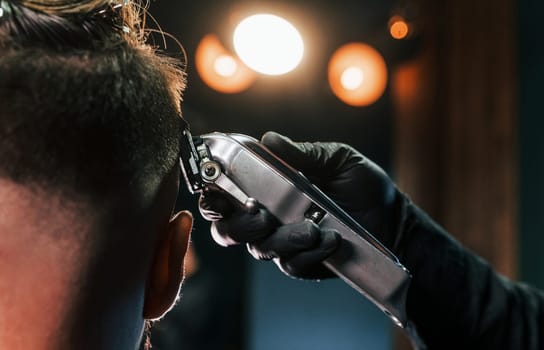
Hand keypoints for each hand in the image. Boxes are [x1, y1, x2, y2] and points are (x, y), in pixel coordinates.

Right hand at [199, 131, 404, 278]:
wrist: (391, 217)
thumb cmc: (361, 184)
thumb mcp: (335, 159)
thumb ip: (302, 154)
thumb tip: (268, 139)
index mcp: (268, 189)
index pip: (226, 195)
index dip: (212, 196)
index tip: (218, 191)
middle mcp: (269, 218)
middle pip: (229, 229)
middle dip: (239, 223)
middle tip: (262, 214)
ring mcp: (285, 242)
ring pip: (260, 248)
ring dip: (282, 238)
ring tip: (312, 228)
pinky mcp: (303, 263)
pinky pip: (291, 264)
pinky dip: (307, 253)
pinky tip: (329, 239)